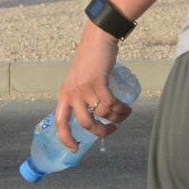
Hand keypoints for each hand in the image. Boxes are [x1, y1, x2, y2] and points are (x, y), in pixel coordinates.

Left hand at [54, 26, 128, 151]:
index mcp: (64, 95)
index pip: (60, 122)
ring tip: (124, 115)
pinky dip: (121, 109)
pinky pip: (111, 103)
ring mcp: (84, 88)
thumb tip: (95, 114)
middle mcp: (72, 94)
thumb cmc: (90, 60)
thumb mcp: (79, 80)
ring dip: (117, 118)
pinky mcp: (98, 82)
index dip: (66, 138)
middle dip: (101, 132)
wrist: (97, 40)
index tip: (74, 149)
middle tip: (112, 130)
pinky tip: (127, 109)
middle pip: (86, 123)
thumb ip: (82, 95)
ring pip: (102, 114)